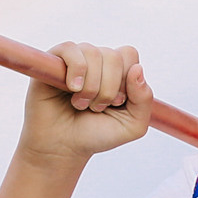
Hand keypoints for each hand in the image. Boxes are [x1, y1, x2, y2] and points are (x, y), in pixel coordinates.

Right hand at [20, 41, 152, 163]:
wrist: (62, 148)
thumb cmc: (96, 135)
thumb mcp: (132, 125)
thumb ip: (144, 99)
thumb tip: (137, 68)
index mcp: (116, 70)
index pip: (129, 54)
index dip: (127, 80)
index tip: (117, 103)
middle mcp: (96, 61)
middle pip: (113, 56)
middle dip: (109, 89)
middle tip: (96, 108)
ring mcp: (74, 59)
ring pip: (93, 53)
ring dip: (91, 87)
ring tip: (81, 104)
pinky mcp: (52, 62)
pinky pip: (70, 49)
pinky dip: (77, 70)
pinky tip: (73, 89)